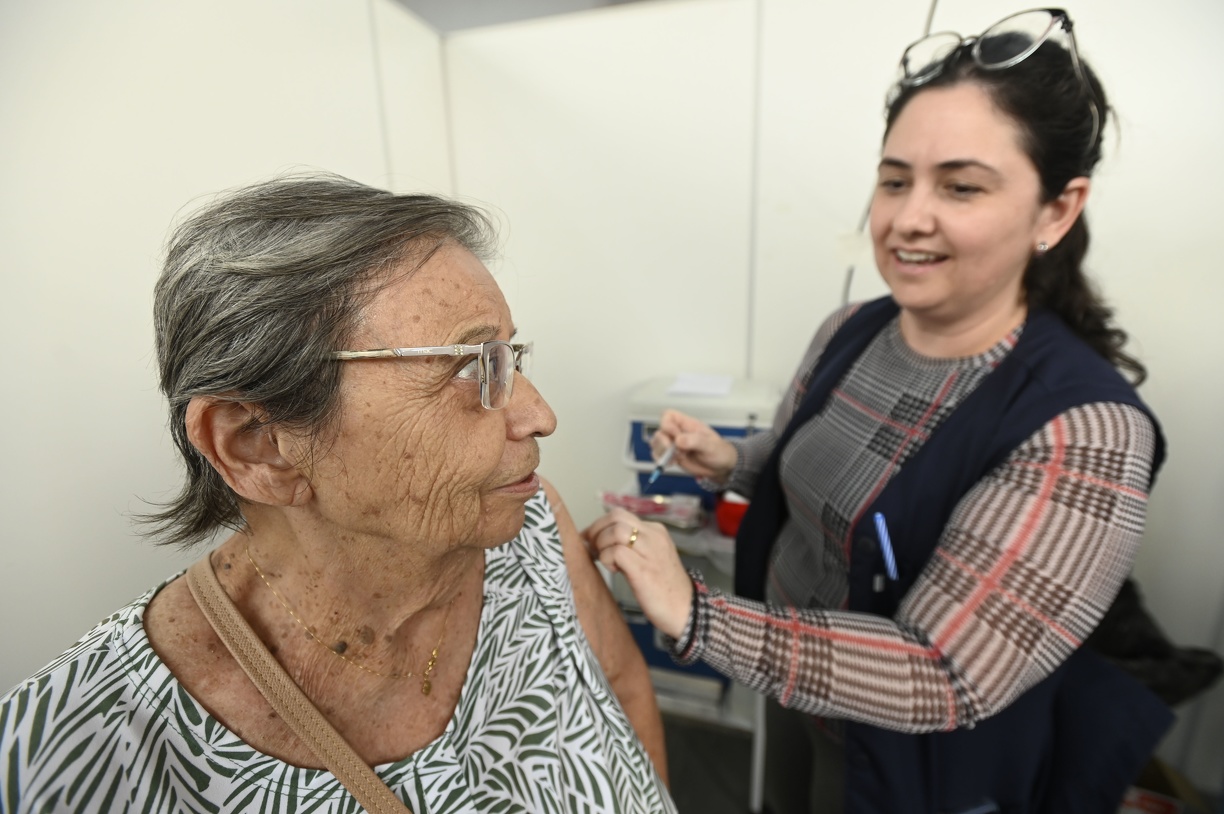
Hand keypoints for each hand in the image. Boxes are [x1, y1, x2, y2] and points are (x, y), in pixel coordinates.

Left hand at [582, 508, 693, 639]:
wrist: (685, 610)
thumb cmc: (664, 589)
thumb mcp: (649, 558)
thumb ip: (630, 546)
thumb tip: (598, 541)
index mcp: (655, 531)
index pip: (620, 515)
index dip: (599, 525)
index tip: (589, 539)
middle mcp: (654, 536)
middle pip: (616, 517)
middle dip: (596, 531)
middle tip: (592, 549)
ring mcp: (650, 551)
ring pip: (615, 531)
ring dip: (602, 545)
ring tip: (604, 561)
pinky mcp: (644, 569)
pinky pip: (617, 552)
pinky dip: (607, 559)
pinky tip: (615, 571)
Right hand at [651, 409, 737, 482]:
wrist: (720, 467)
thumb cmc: (718, 451)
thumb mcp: (710, 445)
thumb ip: (695, 441)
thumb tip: (678, 440)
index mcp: (687, 424)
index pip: (668, 416)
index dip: (667, 424)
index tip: (676, 436)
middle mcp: (677, 433)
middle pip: (659, 431)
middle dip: (663, 443)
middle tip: (675, 452)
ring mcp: (673, 445)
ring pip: (656, 444)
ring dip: (661, 452)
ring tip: (675, 459)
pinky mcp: (672, 456)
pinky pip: (658, 456)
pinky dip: (661, 461)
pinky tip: (672, 463)